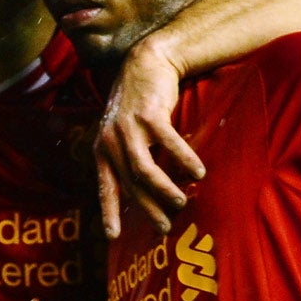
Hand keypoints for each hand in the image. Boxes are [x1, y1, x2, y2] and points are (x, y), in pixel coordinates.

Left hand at [97, 37, 204, 236]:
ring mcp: (128, 128)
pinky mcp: (149, 114)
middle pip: (130, 184)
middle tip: (164, 228)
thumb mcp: (122, 132)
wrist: (145, 64)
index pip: (105, 187)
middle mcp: (111, 141)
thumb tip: (142, 192)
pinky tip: (198, 172)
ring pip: (144, 169)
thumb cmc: (138, 105)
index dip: (109, 212)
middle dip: (147, 209)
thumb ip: (127, 158)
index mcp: (102, 149)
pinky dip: (184, 159)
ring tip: (181, 203)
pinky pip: (168, 143)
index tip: (112, 237)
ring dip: (164, 189)